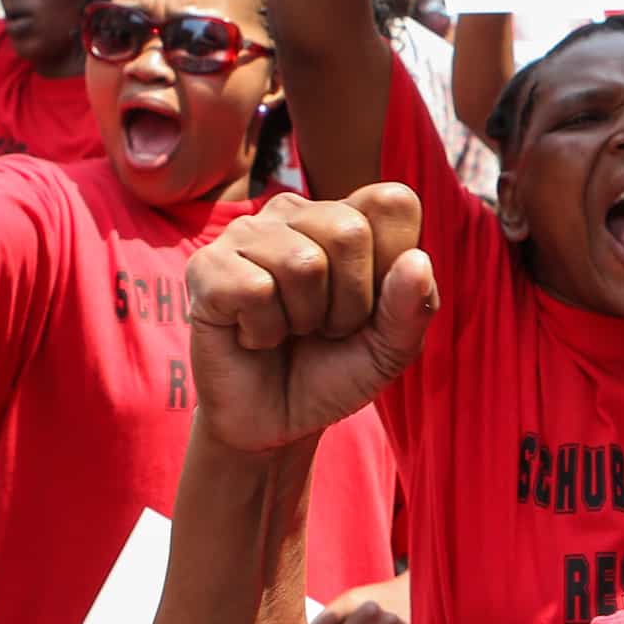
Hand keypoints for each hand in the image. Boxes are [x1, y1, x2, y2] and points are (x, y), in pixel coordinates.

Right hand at [186, 187, 435, 451]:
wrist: (276, 420)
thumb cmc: (335, 371)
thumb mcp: (391, 348)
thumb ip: (413, 307)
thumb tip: (417, 260)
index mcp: (349, 215)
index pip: (393, 202)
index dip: (394, 265)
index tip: (372, 304)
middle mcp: (296, 212)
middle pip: (349, 231)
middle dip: (350, 302)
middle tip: (325, 326)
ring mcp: (247, 233)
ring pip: (302, 262)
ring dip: (305, 318)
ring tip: (289, 328)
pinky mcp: (206, 266)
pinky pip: (255, 289)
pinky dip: (265, 330)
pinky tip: (253, 334)